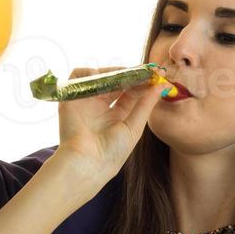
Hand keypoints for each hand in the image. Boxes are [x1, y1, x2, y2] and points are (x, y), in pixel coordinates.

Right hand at [48, 67, 164, 194]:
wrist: (87, 162)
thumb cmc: (113, 151)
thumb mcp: (134, 126)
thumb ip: (146, 104)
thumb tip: (163, 85)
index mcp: (118, 116)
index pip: (132, 92)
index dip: (143, 82)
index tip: (157, 73)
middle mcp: (102, 107)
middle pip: (117, 82)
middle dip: (131, 74)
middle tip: (145, 70)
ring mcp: (87, 101)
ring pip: (100, 76)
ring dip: (113, 71)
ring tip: (126, 74)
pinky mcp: (71, 98)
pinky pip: (77, 76)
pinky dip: (88, 72)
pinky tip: (101, 77)